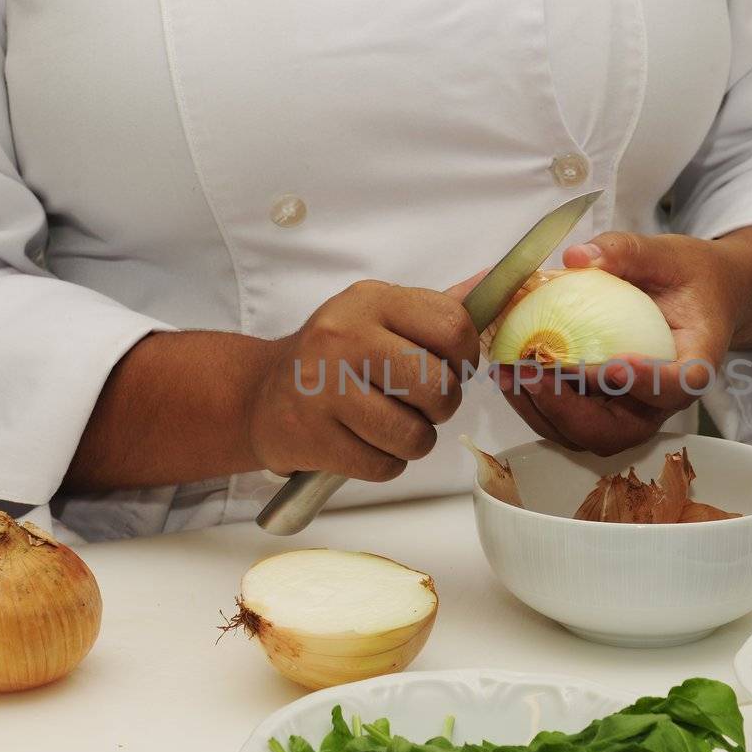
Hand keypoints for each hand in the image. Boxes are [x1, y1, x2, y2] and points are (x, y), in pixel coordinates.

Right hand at [246, 280, 478, 479]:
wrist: (261, 394)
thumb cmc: (333, 356)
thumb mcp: (377, 315)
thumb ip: (433, 309)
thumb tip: (490, 285)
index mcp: (372, 301)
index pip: (452, 326)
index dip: (465, 357)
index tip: (451, 367)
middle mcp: (345, 338)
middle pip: (439, 387)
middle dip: (441, 406)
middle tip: (420, 402)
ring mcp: (325, 389)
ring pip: (414, 435)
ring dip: (413, 440)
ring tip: (391, 425)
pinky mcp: (313, 437)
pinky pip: (384, 466)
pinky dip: (385, 463)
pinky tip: (364, 443)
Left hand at [494, 227, 751, 455]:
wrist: (697, 298)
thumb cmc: (686, 276)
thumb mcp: (664, 253)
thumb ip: (625, 252)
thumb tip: (576, 257)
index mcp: (695, 359)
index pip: (680, 385)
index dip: (648, 384)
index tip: (613, 365)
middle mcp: (664, 399)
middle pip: (625, 429)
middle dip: (574, 409)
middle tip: (536, 372)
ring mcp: (634, 410)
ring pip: (591, 434)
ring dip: (546, 411)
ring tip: (511, 373)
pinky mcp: (607, 409)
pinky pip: (571, 422)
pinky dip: (537, 405)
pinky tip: (509, 374)